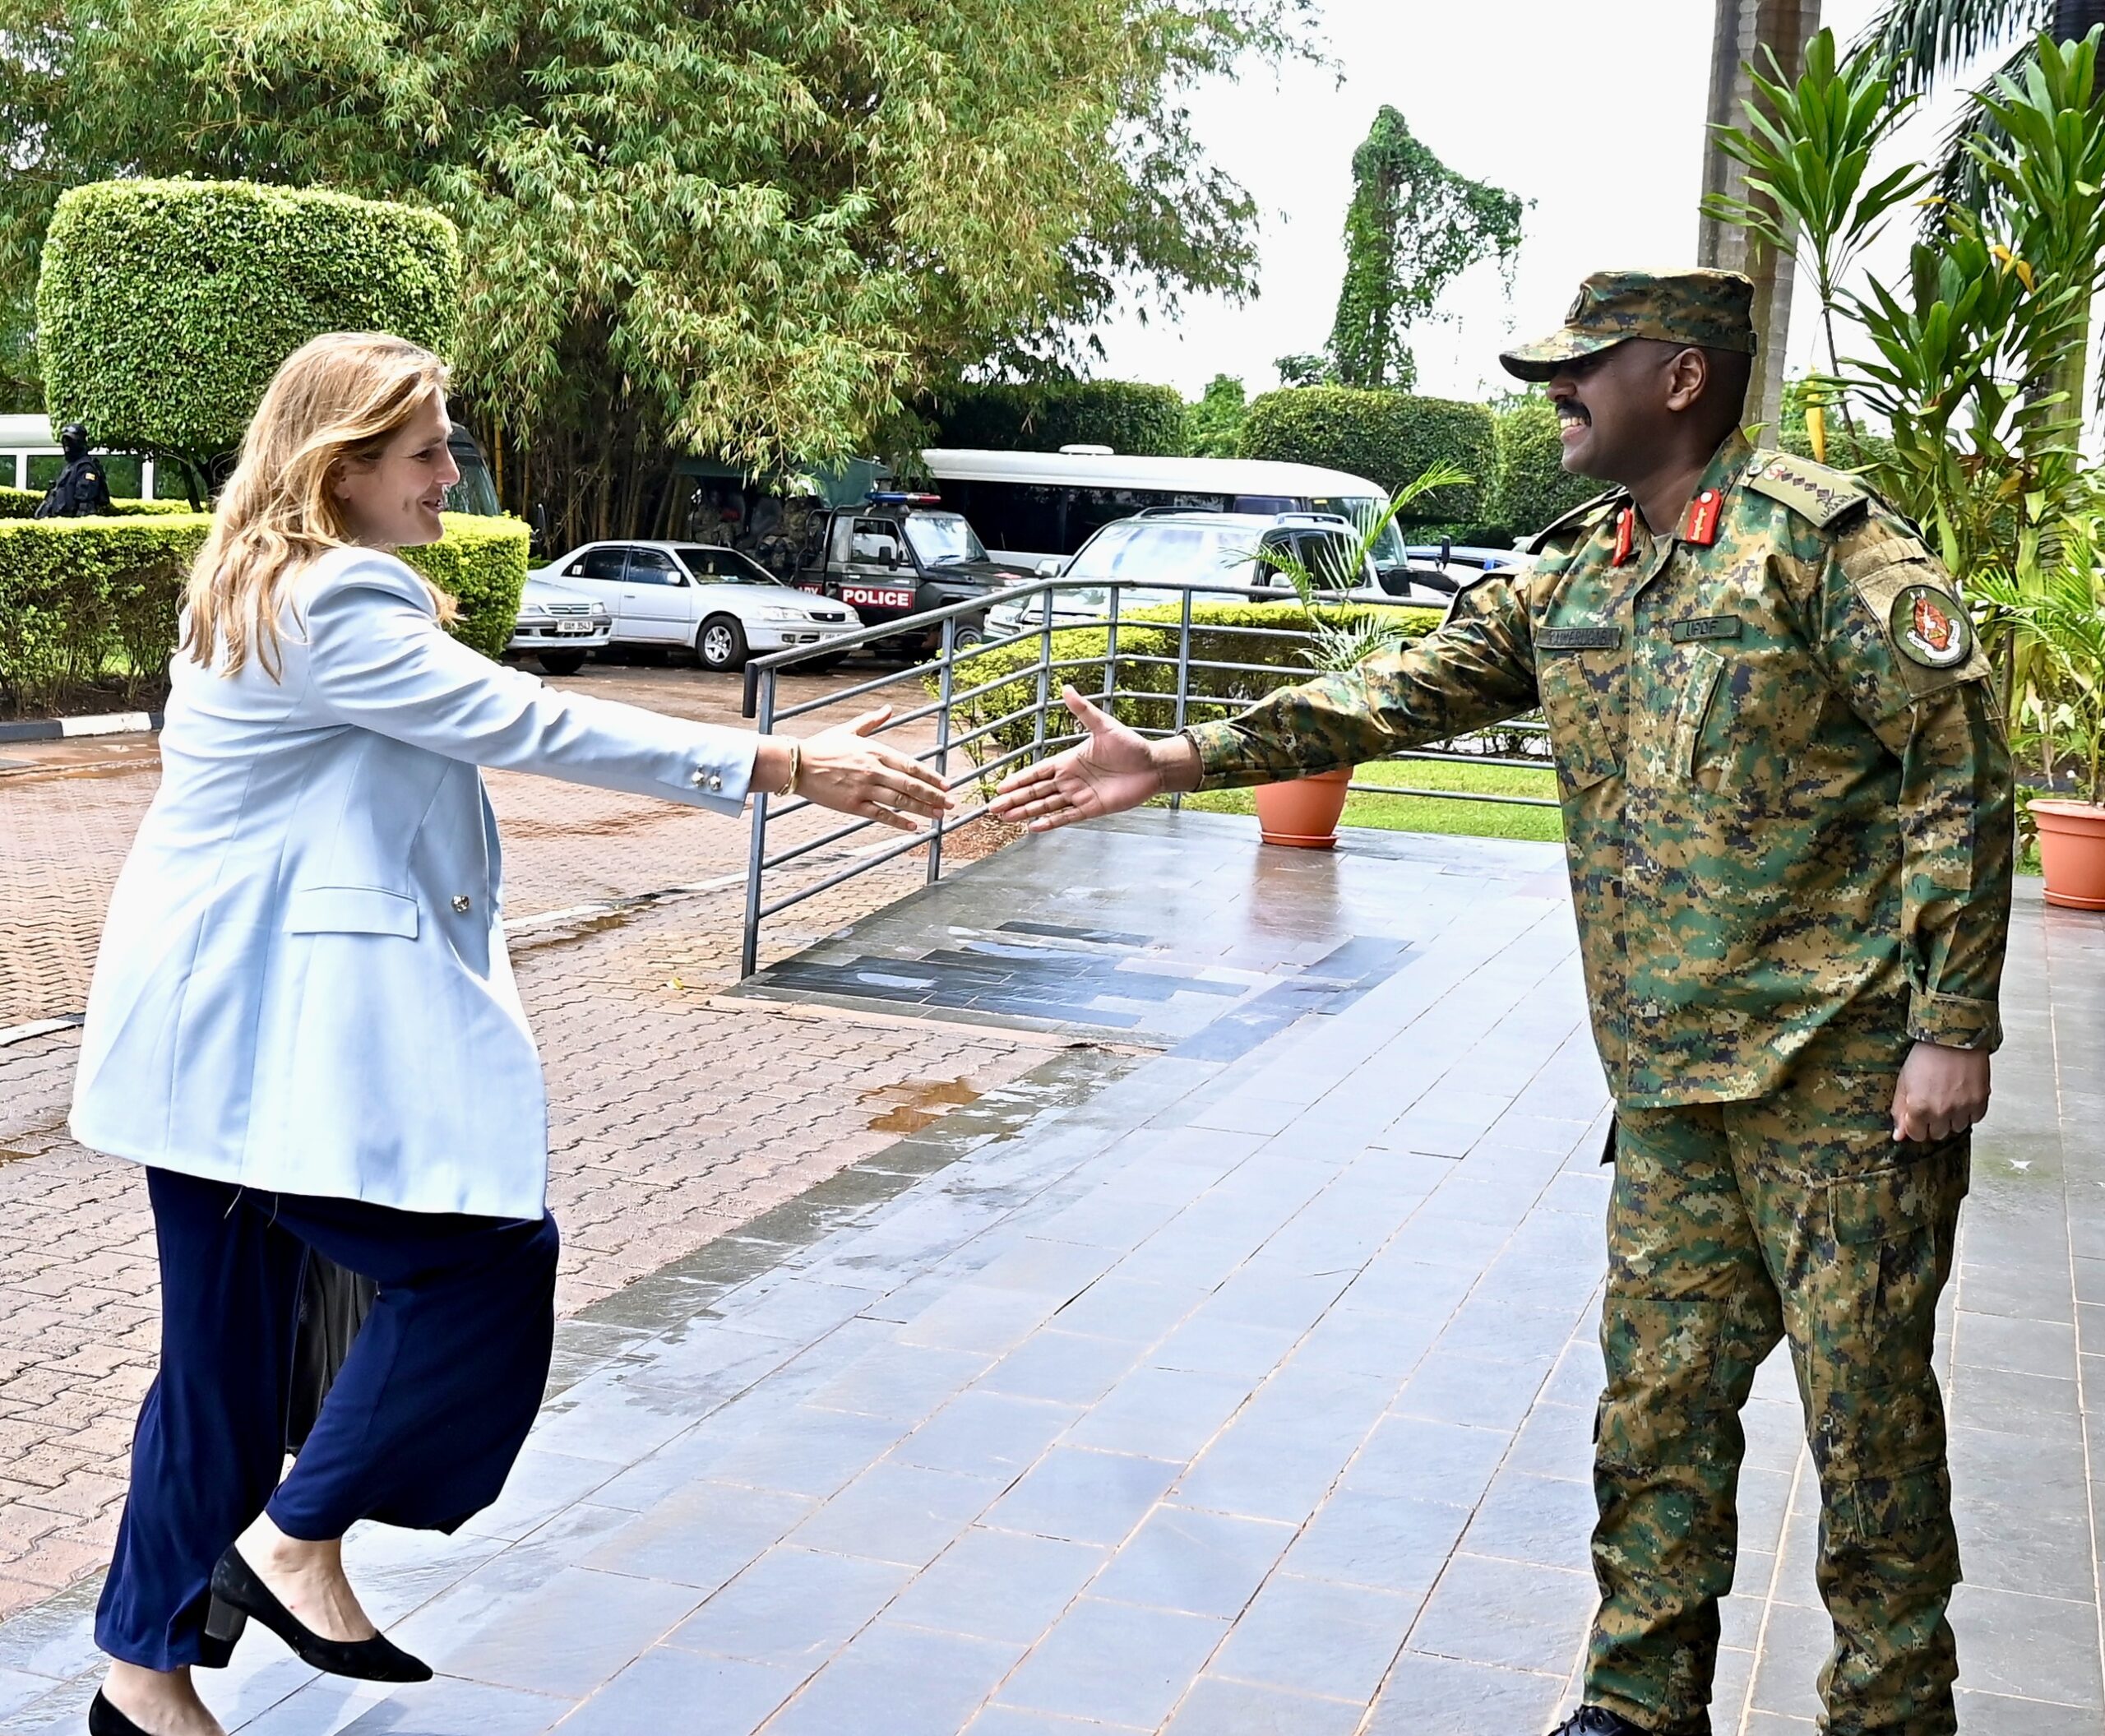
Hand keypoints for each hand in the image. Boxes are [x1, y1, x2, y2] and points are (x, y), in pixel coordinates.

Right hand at [790, 707, 952, 832]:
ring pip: (901, 801)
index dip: (931, 777)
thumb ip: (871, 721)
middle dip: (934, 796)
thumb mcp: (849, 730)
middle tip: (949, 804)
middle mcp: (874, 770)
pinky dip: (899, 821)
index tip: (946, 785)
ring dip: (922, 809)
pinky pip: (881, 814)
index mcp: (876, 751)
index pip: (911, 766)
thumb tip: (888, 709)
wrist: (797, 764)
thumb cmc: (822, 746)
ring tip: (938, 815)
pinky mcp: (853, 805)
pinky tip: (913, 826)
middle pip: (911, 785)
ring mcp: (864, 789)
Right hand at [988, 687, 1186, 831]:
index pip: (1037, 771)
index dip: (1019, 779)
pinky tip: (1033, 828)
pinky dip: (1050, 822)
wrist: (1153, 766)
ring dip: (1026, 812)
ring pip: (1047, 806)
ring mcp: (1080, 796)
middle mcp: (1070, 780)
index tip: (1000, 786)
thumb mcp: (1104, 726)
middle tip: (993, 807)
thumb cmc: (1131, 745)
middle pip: (1036, 792)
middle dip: (1015, 799)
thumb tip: (1066, 689)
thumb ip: (1083, 711)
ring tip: (1006, 818)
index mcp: (1069, 761)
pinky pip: (1067, 817)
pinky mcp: (1092, 809)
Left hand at [1889, 1041, 1990, 1142]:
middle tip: (1933, 1105)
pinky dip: (1969, 1112)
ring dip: (1952, 1118)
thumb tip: (1899, 1135)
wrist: (1953, 1038)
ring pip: (1957, 1128)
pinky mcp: (1981, 1101)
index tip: (1917, 1117)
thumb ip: (1900, 1111)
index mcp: (1920, 1109)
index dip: (1915, 1126)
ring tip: (1948, 1099)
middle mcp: (1942, 1112)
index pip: (1917, 1135)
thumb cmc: (1926, 1055)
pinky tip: (1961, 1097)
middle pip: (1938, 1134)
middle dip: (1933, 1123)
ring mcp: (1963, 1108)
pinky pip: (1975, 1118)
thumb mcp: (1904, 1082)